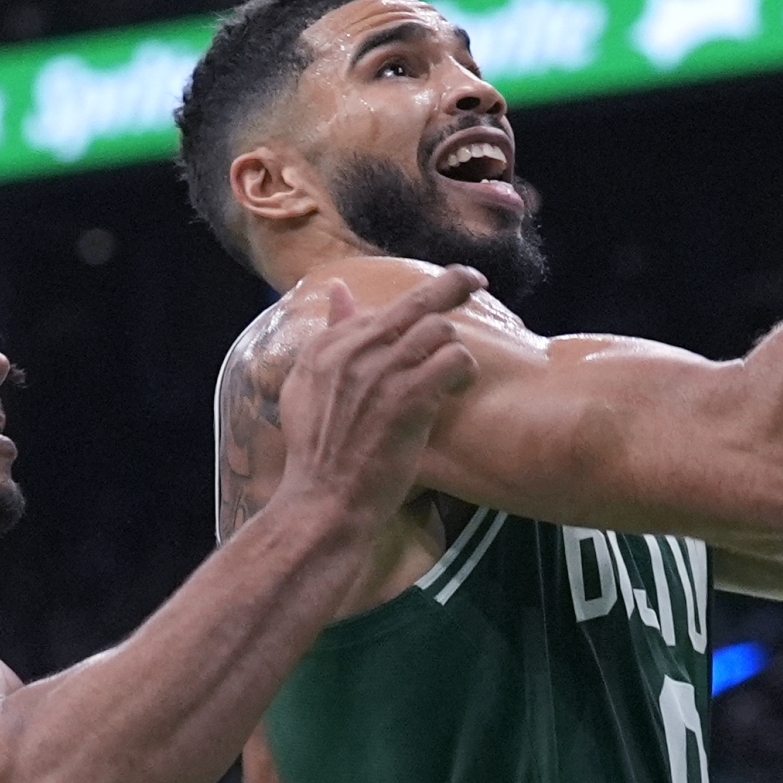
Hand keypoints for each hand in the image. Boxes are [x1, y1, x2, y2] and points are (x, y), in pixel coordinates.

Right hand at [275, 265, 482, 527]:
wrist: (324, 501)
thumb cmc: (316, 455)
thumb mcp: (304, 387)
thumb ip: (326, 336)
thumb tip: (339, 289)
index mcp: (326, 347)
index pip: (380, 309)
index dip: (414, 304)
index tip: (437, 302)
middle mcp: (353, 349)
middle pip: (416, 300)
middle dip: (454, 284)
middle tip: (477, 281)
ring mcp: (381, 370)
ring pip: (439, 328)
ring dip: (455, 350)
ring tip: (455, 375)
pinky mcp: (408, 397)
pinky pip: (453, 359)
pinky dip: (463, 371)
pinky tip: (458, 389)